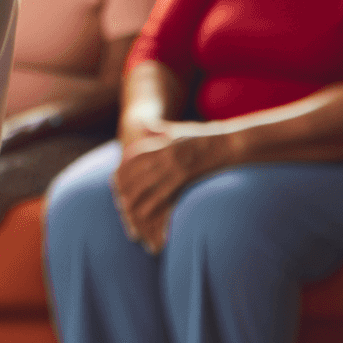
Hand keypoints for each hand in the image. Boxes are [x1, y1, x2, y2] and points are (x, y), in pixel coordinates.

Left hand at [110, 130, 214, 253]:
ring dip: (134, 203)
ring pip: (144, 189)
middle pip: (134, 176)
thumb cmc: (203, 137)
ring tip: (129, 215)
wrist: (228, 144)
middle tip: (120, 204)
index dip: (122, 172)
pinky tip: (147, 217)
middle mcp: (163, 156)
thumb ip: (158, 129)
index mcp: (160, 144)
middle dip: (124, 191)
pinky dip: (152, 209)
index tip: (115, 182)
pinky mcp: (183, 180)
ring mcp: (173, 168)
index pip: (131, 159)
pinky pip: (162, 197)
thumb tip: (142, 124)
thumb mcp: (178, 130)